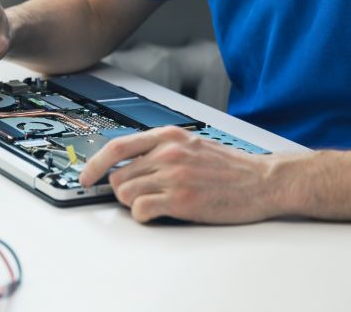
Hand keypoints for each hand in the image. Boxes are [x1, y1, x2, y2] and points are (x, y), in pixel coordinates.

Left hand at [79, 126, 278, 223]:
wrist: (265, 180)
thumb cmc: (231, 166)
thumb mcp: (192, 144)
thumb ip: (161, 148)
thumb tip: (129, 161)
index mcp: (168, 136)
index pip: (117, 146)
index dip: (95, 164)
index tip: (86, 176)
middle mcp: (167, 153)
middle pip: (118, 175)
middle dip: (123, 190)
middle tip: (141, 196)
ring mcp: (174, 176)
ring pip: (126, 194)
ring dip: (134, 203)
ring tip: (156, 203)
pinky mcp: (181, 200)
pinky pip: (141, 210)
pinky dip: (144, 215)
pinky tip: (159, 213)